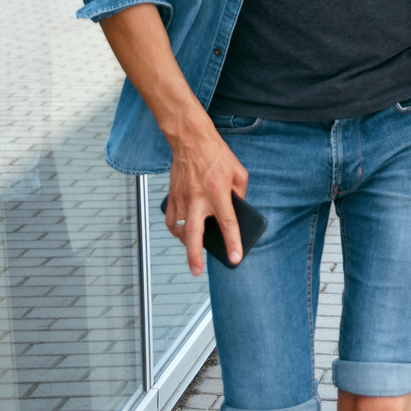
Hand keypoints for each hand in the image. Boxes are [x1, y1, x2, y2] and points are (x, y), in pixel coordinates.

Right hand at [165, 123, 249, 274]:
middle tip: (196, 271)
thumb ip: (241, 193)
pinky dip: (174, 229)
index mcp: (218, 192)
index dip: (233, 243)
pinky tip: (181, 233)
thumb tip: (238, 209)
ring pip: (178, 229)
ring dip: (184, 243)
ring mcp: (183, 198)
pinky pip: (170, 219)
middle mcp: (198, 198)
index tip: (235, 258)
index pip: (228, 224)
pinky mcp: (172, 196)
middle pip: (194, 234)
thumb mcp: (239, 172)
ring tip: (192, 250)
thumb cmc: (217, 154)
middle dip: (194, 255)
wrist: (191, 139)